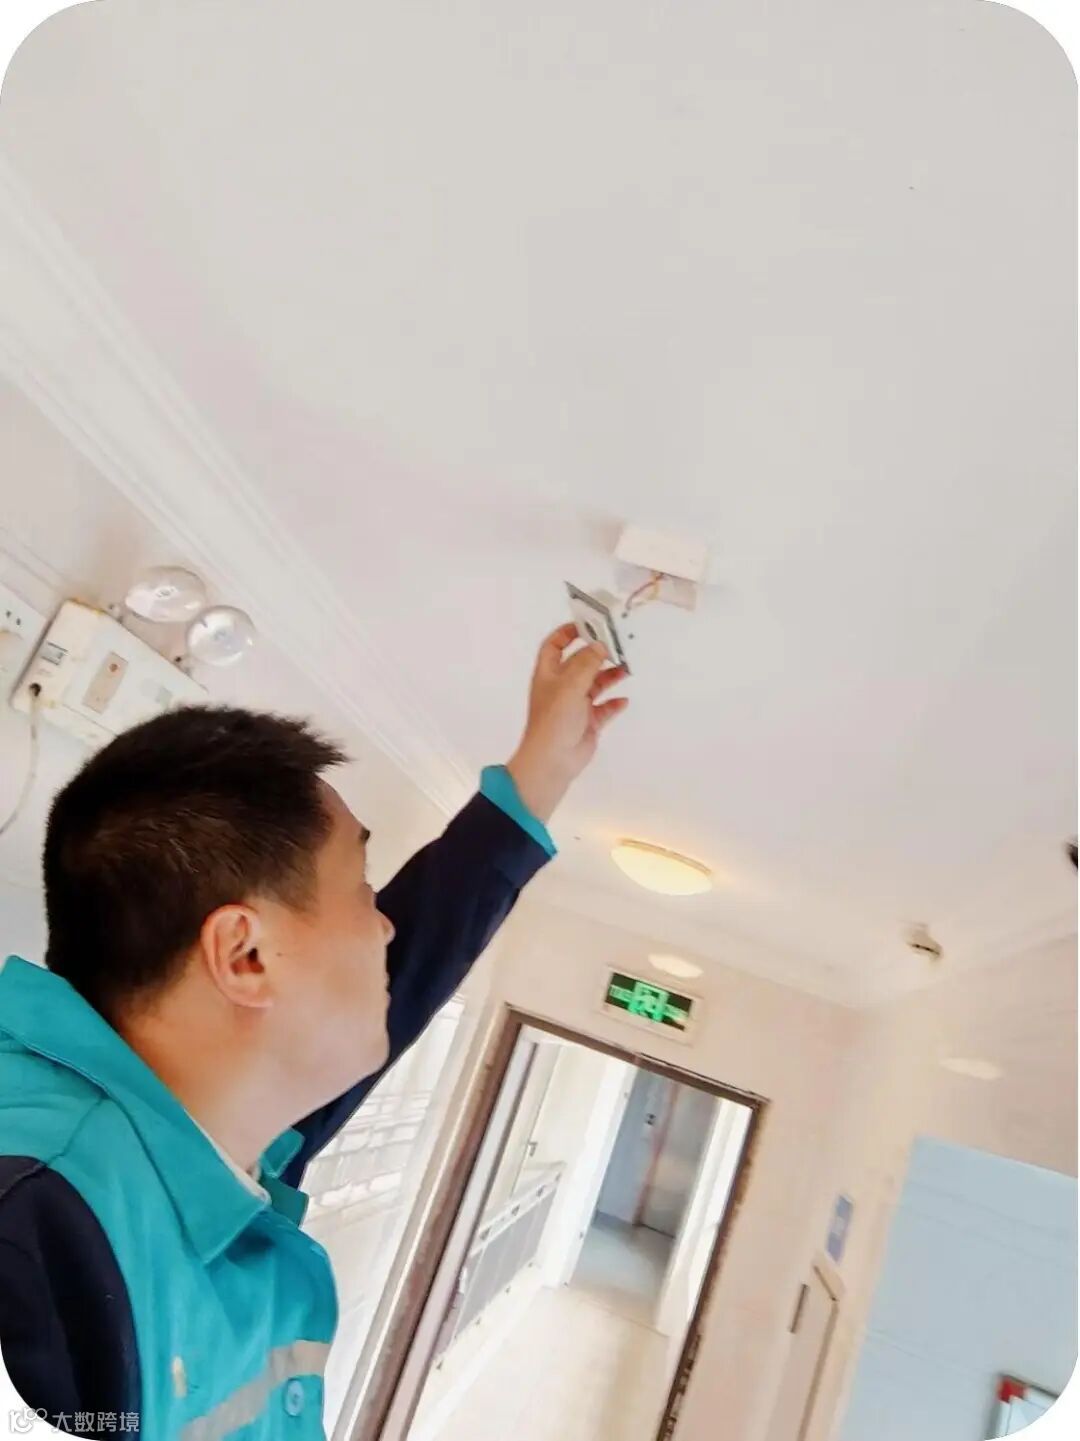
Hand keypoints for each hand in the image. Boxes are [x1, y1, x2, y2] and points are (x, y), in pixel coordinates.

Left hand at [507, 624, 629, 822]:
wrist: (552, 761)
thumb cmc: (555, 719)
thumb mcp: (570, 686)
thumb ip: (587, 664)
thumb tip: (600, 645)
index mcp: (548, 674)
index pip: (554, 646)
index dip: (568, 633)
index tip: (588, 624)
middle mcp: (561, 687)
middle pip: (580, 663)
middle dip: (597, 654)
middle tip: (618, 645)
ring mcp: (575, 706)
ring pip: (595, 684)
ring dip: (610, 676)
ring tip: (627, 669)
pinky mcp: (588, 723)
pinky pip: (604, 709)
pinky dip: (614, 703)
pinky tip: (624, 700)